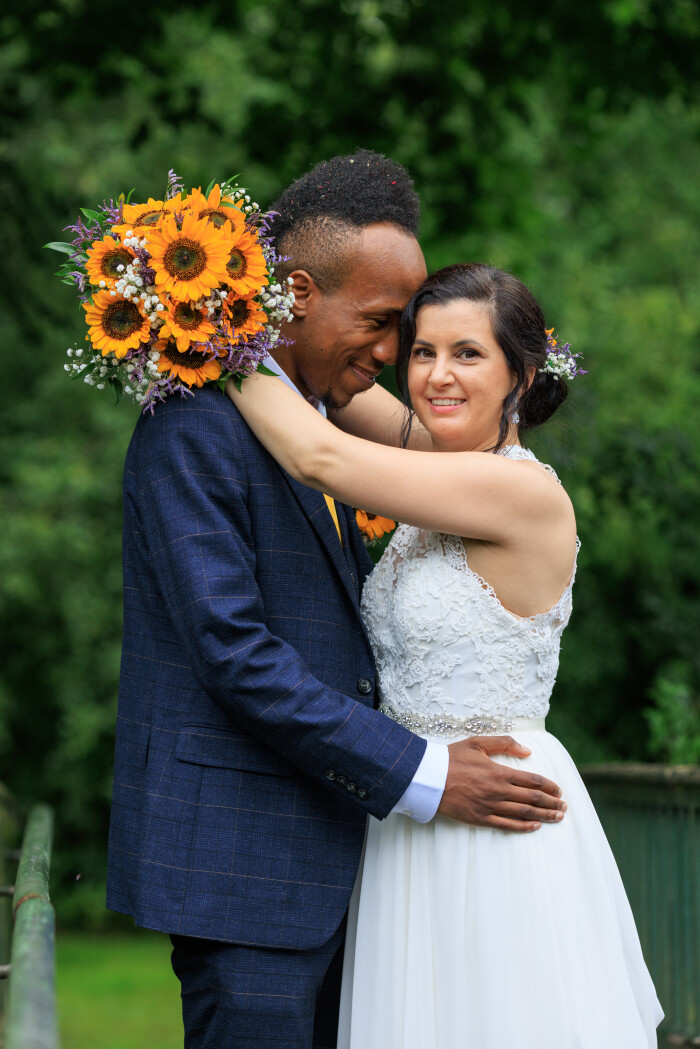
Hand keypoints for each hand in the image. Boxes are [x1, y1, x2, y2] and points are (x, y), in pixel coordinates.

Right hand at [437, 735, 565, 831]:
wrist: (429, 778)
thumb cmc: (451, 758)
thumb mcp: (477, 743)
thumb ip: (504, 743)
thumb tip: (527, 751)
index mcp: (499, 772)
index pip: (533, 780)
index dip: (550, 786)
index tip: (559, 790)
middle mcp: (498, 791)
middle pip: (533, 798)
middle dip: (552, 803)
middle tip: (564, 806)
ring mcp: (490, 807)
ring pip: (523, 813)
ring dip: (543, 816)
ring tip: (557, 817)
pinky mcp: (480, 819)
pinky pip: (507, 825)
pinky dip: (523, 827)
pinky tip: (534, 826)